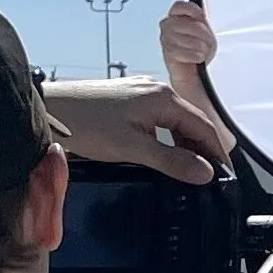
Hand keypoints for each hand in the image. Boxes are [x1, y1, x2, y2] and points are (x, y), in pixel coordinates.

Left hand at [43, 76, 233, 184]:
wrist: (46, 109)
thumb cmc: (85, 125)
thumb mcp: (132, 148)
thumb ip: (171, 161)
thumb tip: (205, 173)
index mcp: (164, 98)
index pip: (205, 128)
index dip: (218, 155)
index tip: (226, 178)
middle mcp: (157, 91)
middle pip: (193, 125)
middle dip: (203, 152)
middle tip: (209, 181)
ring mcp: (141, 95)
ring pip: (175, 124)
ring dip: (185, 148)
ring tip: (188, 174)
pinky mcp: (128, 102)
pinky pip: (160, 122)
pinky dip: (168, 141)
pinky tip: (163, 158)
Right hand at [160, 0, 217, 81]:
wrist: (192, 71)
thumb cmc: (198, 49)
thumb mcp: (204, 31)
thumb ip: (201, 20)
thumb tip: (202, 12)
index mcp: (175, 15)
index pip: (180, 5)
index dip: (193, 10)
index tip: (203, 18)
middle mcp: (167, 25)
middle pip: (191, 25)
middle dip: (205, 36)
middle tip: (208, 44)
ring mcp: (165, 38)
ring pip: (190, 40)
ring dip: (202, 48)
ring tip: (202, 52)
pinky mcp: (167, 52)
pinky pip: (186, 52)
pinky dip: (196, 57)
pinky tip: (198, 59)